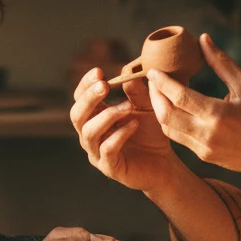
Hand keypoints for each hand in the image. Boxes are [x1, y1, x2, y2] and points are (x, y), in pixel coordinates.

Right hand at [70, 66, 183, 192]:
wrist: (163, 163)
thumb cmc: (149, 133)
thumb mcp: (146, 107)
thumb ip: (137, 93)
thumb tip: (128, 75)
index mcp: (94, 118)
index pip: (79, 99)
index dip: (85, 85)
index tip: (98, 72)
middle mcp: (90, 135)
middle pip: (77, 115)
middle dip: (89, 99)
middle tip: (104, 86)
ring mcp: (97, 153)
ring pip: (90, 132)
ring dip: (107, 116)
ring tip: (127, 107)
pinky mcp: (110, 168)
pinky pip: (107, 149)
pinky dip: (120, 135)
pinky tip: (134, 124)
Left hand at [146, 33, 240, 176]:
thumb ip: (222, 63)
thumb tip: (203, 39)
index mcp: (218, 114)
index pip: (180, 97)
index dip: (162, 82)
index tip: (153, 70)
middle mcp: (207, 133)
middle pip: (166, 114)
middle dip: (154, 95)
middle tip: (152, 79)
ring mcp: (203, 148)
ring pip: (167, 127)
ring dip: (159, 108)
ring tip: (159, 91)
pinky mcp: (202, 156)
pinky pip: (177, 137)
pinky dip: (169, 121)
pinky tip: (172, 107)